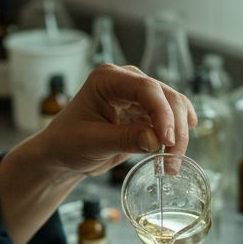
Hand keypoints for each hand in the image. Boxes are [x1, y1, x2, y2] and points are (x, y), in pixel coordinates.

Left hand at [36, 63, 196, 177]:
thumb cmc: (68, 143)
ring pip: (175, 108)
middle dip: (175, 128)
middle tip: (172, 159)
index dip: (162, 113)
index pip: (145, 88)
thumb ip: (123, 139)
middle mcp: (126, 80)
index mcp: (107, 79)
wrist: (63, 153)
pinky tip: (173, 154)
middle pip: (166, 96)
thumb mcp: (91, 143)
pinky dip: (175, 138)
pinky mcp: (146, 111)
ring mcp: (138, 95)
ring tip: (171, 164)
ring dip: (179, 136)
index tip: (167, 140)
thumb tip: (155, 139)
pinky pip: (171, 120)